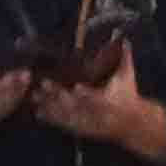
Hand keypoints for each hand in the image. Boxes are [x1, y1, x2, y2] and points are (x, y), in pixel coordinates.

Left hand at [38, 67, 165, 155]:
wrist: (129, 123)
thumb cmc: (128, 96)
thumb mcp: (127, 77)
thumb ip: (125, 57)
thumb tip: (125, 37)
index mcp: (109, 102)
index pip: (97, 99)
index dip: (86, 94)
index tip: (76, 88)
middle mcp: (95, 114)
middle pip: (75, 106)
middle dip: (58, 97)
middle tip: (44, 84)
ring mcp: (86, 122)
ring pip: (65, 115)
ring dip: (50, 106)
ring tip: (35, 96)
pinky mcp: (80, 128)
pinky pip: (62, 123)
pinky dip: (50, 118)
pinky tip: (38, 112)